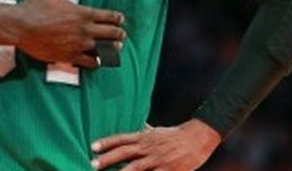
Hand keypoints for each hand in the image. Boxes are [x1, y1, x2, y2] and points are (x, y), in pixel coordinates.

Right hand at [16, 0, 125, 66]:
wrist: (19, 26)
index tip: (120, 19)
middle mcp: (84, 31)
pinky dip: (95, 62)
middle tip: (121, 34)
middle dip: (118, 34)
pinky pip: (89, 63)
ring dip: (111, 50)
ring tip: (114, 49)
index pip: (110, 17)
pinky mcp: (68, 57)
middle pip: (112, 35)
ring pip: (104, 51)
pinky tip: (95, 60)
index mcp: (83, 13)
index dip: (118, 18)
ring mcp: (77, 46)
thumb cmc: (35, 6)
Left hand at [90, 119, 221, 170]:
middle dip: (107, 159)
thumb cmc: (176, 135)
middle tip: (93, 164)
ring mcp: (158, 159)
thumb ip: (146, 131)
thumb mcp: (157, 130)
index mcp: (144, 137)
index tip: (93, 147)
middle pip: (124, 152)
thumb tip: (139, 125)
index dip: (106, 143)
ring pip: (136, 167)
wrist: (197, 137)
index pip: (121, 139)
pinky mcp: (168, 170)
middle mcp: (148, 147)